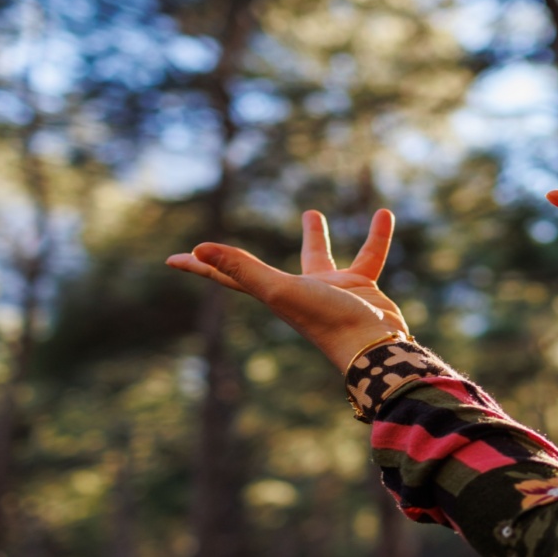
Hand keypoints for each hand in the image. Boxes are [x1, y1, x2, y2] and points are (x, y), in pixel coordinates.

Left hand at [165, 210, 409, 371]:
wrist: (375, 345)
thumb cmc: (325, 319)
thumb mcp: (279, 289)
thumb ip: (241, 269)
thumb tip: (197, 248)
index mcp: (273, 293)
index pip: (227, 276)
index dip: (201, 266)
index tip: (174, 260)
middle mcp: (298, 292)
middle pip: (265, 269)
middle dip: (250, 256)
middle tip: (231, 249)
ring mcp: (330, 290)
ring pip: (320, 257)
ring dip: (314, 236)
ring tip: (311, 212)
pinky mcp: (362, 288)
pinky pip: (368, 255)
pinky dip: (376, 236)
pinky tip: (383, 214)